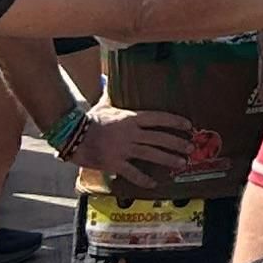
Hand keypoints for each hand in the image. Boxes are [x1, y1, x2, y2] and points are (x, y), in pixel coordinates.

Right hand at [77, 104, 200, 192]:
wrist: (71, 136)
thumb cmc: (88, 120)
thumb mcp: (103, 104)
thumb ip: (109, 93)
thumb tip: (107, 78)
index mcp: (130, 118)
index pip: (159, 118)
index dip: (175, 121)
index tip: (188, 125)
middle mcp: (131, 133)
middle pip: (160, 138)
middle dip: (178, 143)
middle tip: (191, 147)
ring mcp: (124, 149)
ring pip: (152, 154)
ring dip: (168, 159)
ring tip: (181, 163)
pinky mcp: (115, 163)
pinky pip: (133, 173)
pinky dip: (144, 179)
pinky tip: (154, 184)